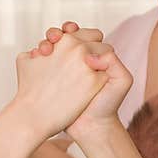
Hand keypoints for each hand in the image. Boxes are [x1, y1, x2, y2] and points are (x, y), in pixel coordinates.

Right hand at [29, 22, 133, 141]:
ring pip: (51, 48)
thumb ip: (113, 62)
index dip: (76, 31)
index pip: (84, 34)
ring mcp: (62, 70)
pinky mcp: (51, 80)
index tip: (71, 34)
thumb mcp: (120, 82)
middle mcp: (77, 60)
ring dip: (46, 43)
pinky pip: (42, 64)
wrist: (91, 127)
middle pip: (63, 38)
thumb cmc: (107, 105)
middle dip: (57, 34)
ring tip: (44, 50)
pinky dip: (37, 58)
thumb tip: (89, 56)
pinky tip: (37, 57)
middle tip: (55, 39)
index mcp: (94, 55)